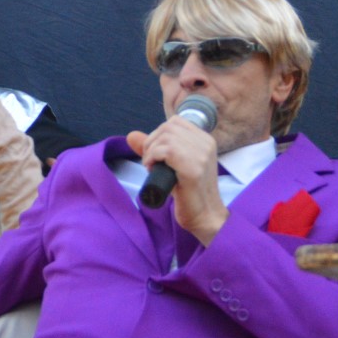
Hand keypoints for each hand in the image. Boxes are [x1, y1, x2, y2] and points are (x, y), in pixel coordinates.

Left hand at [127, 116, 227, 244]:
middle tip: (149, 161)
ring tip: (152, 166)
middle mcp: (206, 144)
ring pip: (166, 137)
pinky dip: (153, 157)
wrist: (205, 216)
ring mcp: (201, 155)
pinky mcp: (193, 168)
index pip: (175, 121)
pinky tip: (153, 169)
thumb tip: (131, 135)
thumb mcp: (170, 165)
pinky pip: (167, 150)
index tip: (154, 152)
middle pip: (168, 127)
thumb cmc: (188, 192)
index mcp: (205, 140)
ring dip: (151, 151)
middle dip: (151, 141)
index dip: (158, 134)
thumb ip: (154, 149)